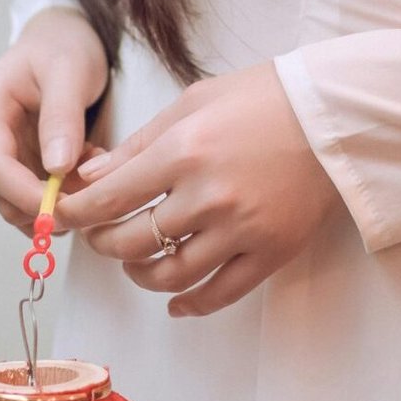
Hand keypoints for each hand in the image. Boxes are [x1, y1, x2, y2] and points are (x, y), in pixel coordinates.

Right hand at [0, 6, 111, 234]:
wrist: (62, 37)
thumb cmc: (63, 46)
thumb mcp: (69, 71)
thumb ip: (61, 116)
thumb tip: (56, 168)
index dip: (22, 193)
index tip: (58, 208)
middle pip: (0, 190)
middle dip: (42, 203)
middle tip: (89, 200)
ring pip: (17, 198)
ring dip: (56, 199)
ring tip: (94, 172)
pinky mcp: (16, 160)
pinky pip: (32, 191)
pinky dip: (61, 192)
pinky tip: (87, 170)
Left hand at [56, 60, 348, 317]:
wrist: (332, 113)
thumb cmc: (263, 96)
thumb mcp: (193, 101)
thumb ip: (140, 142)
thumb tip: (94, 176)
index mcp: (184, 150)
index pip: (111, 198)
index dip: (80, 214)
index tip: (68, 216)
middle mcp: (207, 195)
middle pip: (133, 242)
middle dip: (105, 243)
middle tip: (100, 235)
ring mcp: (239, 229)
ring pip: (170, 274)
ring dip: (141, 275)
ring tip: (136, 262)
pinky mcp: (269, 252)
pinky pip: (218, 293)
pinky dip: (190, 304)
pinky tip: (176, 302)